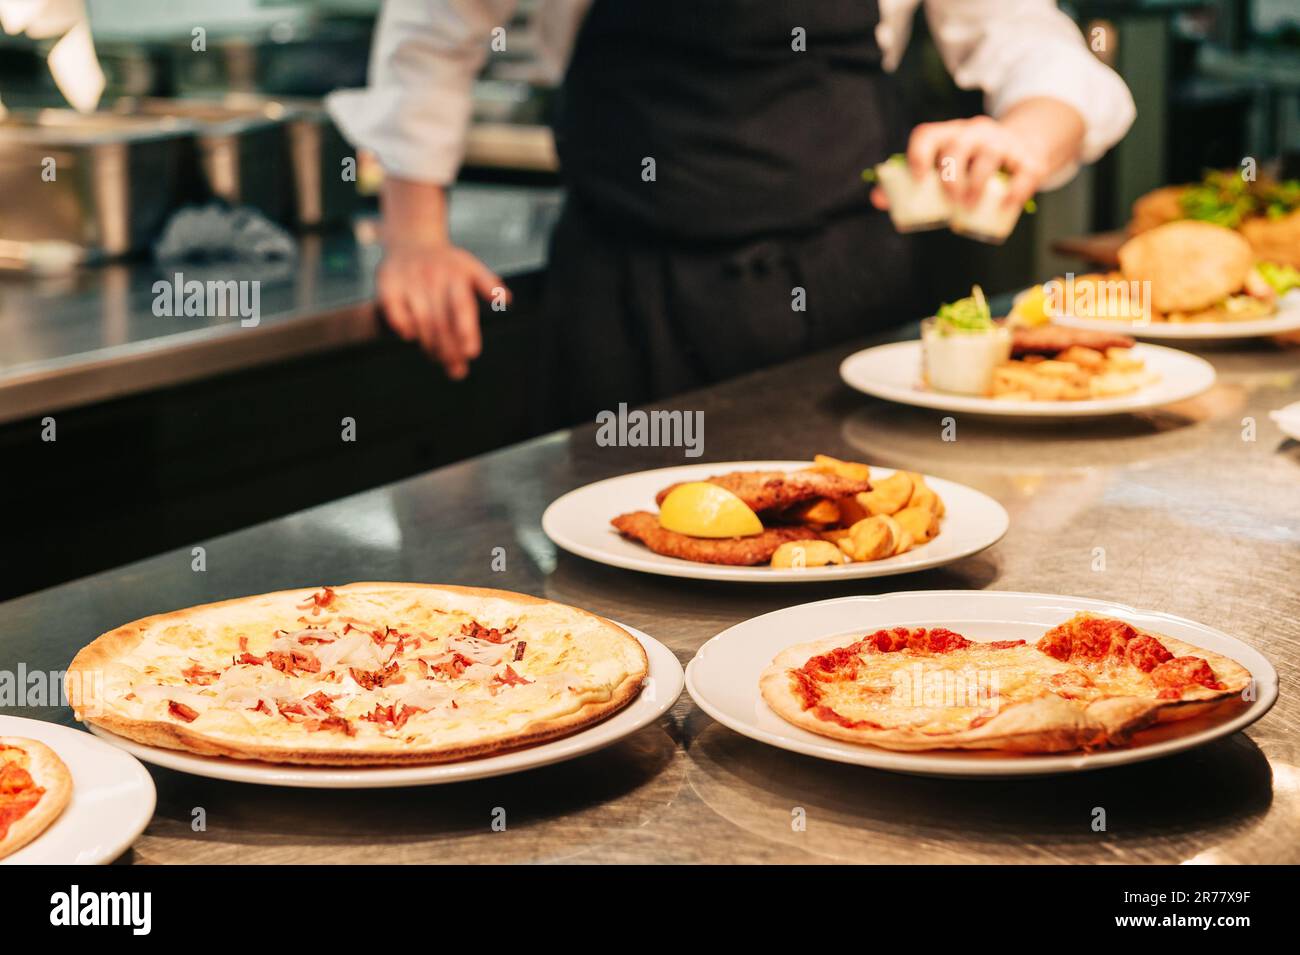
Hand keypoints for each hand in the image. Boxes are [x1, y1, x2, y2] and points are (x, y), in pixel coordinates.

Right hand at [377, 242, 507, 379]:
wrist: (411, 240)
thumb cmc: (447, 263)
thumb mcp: (471, 267)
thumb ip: (488, 284)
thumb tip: (506, 300)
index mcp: (456, 275)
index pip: (462, 307)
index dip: (466, 331)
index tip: (470, 353)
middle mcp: (433, 277)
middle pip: (442, 321)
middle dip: (450, 349)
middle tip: (457, 370)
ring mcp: (410, 280)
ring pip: (421, 320)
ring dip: (430, 344)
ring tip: (440, 360)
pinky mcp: (388, 283)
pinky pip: (394, 310)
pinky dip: (402, 326)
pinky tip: (411, 338)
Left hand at [871, 99, 1083, 211]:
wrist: (1021, 149)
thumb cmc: (971, 164)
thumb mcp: (944, 167)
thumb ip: (909, 183)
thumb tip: (877, 199)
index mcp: (948, 134)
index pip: (927, 134)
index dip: (918, 155)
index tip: (917, 178)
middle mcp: (974, 132)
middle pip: (957, 146)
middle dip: (951, 176)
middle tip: (951, 201)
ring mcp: (1003, 142)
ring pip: (988, 155)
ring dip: (977, 183)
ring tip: (969, 206)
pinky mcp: (1028, 159)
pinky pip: (1023, 173)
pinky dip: (1014, 190)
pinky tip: (1006, 205)